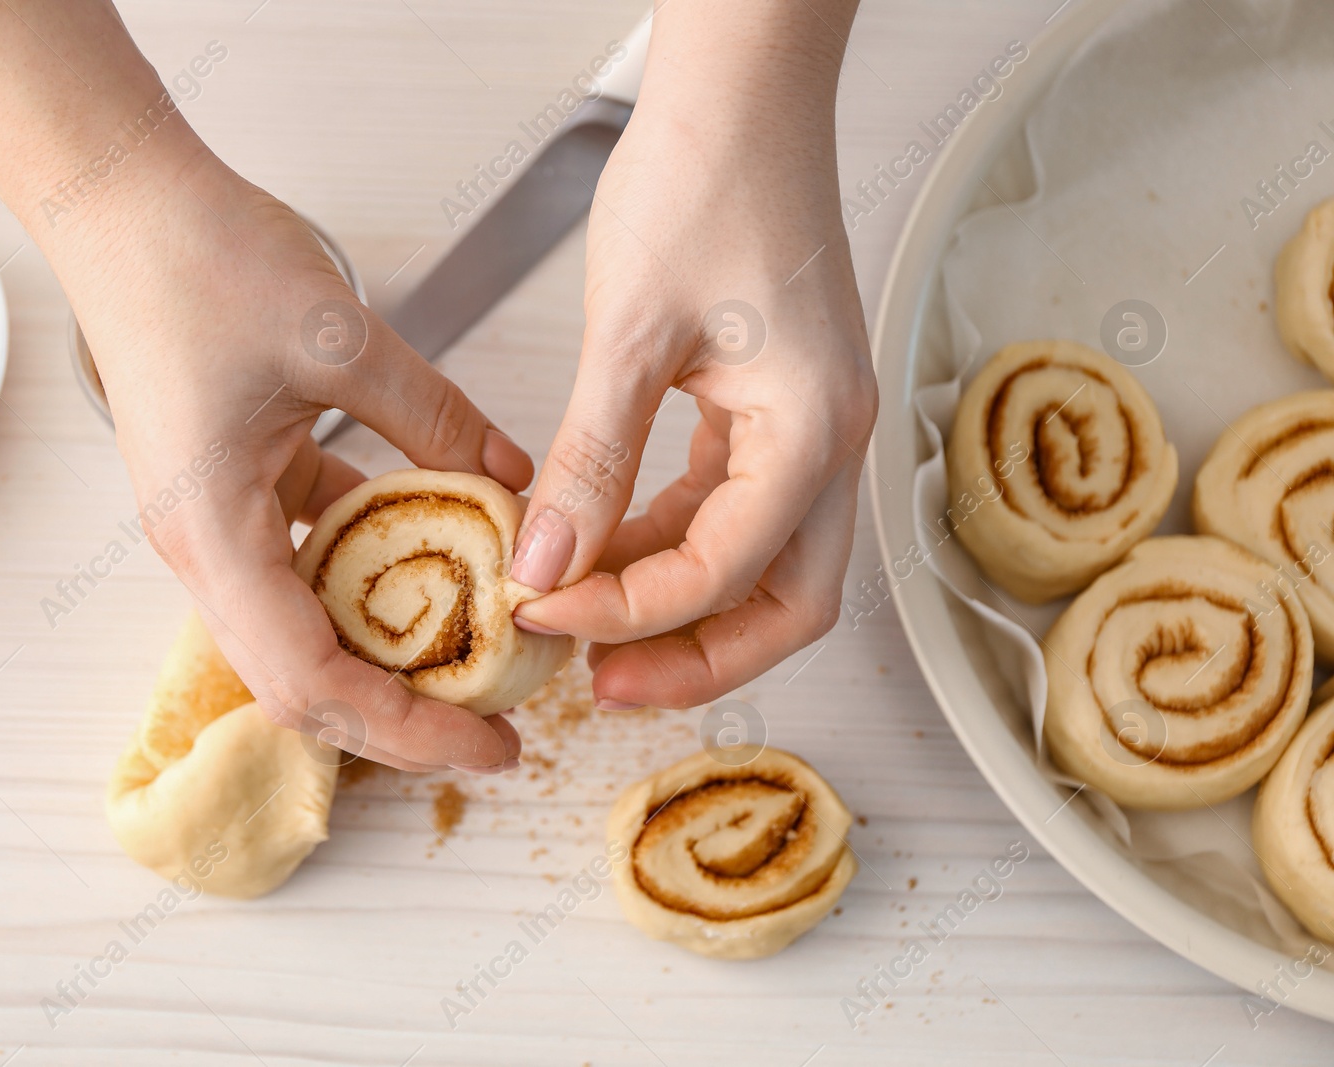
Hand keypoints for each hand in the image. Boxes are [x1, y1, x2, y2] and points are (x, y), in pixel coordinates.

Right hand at [75, 159, 532, 770]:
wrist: (122, 204)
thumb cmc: (202, 261)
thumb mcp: (343, 338)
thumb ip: (436, 419)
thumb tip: (516, 485)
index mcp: (214, 532)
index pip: (309, 681)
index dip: (403, 729)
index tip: (488, 746)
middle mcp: (206, 549)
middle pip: (305, 683)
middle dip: (403, 718)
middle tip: (500, 727)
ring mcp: (216, 526)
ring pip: (306, 632)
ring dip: (389, 658)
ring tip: (482, 661)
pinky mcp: (235, 492)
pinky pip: (308, 563)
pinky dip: (375, 580)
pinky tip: (445, 565)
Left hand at [509, 1, 876, 709]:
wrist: (741, 96)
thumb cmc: (705, 180)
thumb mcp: (630, 333)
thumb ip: (589, 460)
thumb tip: (544, 563)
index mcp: (814, 431)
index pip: (726, 573)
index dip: (631, 612)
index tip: (543, 614)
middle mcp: (830, 444)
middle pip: (784, 606)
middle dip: (694, 656)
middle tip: (600, 685)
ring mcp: (807, 430)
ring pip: (757, 566)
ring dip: (674, 605)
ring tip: (582, 623)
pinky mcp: (772, 411)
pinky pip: (728, 509)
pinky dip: (668, 543)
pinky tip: (599, 547)